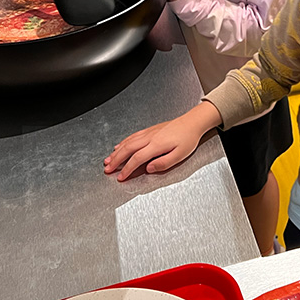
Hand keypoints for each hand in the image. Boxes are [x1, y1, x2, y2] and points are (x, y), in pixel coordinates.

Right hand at [104, 102, 220, 180]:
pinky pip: (132, 136)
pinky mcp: (150, 130)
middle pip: (128, 149)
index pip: (137, 159)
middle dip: (116, 160)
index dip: (127, 169)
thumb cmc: (188, 139)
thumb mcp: (180, 155)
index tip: (121, 177)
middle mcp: (150, 137)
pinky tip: (118, 146)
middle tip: (107, 169)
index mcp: (157, 145)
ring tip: (108, 160)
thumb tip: (148, 169)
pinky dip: (123, 142)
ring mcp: (148, 132)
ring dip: (116, 152)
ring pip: (128, 142)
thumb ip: (164, 163)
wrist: (192, 122)